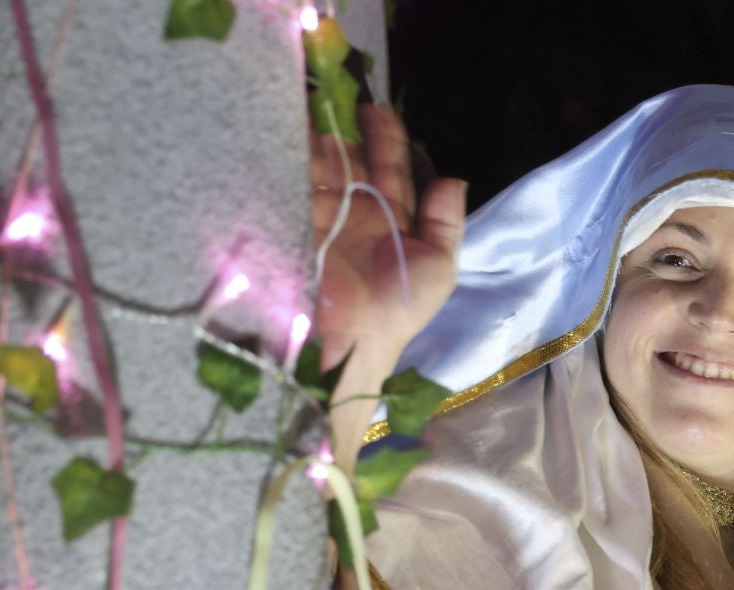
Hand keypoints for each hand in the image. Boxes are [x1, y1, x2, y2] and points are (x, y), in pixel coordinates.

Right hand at [310, 105, 465, 458]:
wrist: (346, 346)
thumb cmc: (396, 311)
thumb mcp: (437, 268)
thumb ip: (446, 224)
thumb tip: (452, 177)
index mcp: (389, 221)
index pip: (388, 170)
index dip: (385, 139)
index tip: (376, 109)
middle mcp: (353, 215)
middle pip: (347, 161)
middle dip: (342, 131)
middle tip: (333, 98)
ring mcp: (318, 219)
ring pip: (315, 167)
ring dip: (311, 139)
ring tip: (306, 109)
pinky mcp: (286, 226)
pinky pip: (285, 185)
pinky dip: (283, 161)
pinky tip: (280, 136)